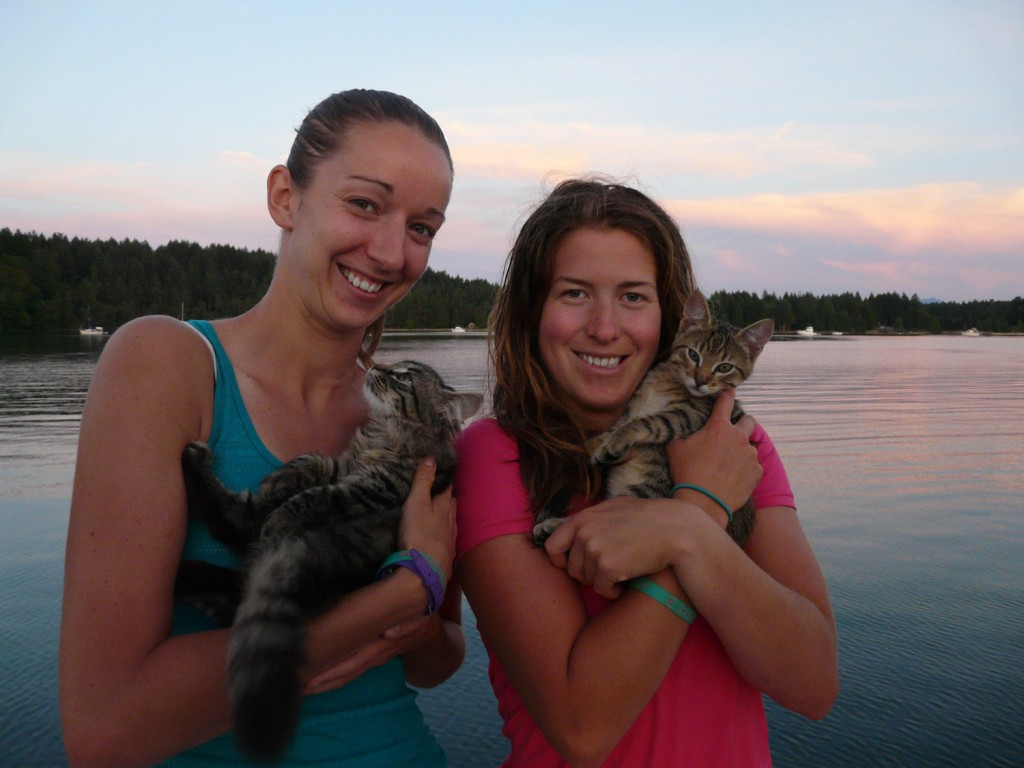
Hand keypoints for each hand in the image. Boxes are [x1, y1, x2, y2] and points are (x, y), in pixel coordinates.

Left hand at [303, 616, 432, 693]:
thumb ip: (409, 624)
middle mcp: (379, 653)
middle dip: (326, 680)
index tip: (314, 679)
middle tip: (303, 687)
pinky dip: (338, 676)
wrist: (431, 626)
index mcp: (386, 643)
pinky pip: (355, 668)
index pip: (357, 660)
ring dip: (330, 681)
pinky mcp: (375, 655)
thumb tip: (390, 632)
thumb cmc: (419, 610)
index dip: (336, 671)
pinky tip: (321, 681)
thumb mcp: (420, 614)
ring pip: (351, 672)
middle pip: (350, 670)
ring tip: (307, 688)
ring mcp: (377, 656)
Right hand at [398, 458, 456, 579]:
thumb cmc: (419, 534)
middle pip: (452, 505)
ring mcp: (451, 539)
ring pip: (452, 522)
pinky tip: (441, 537)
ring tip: (442, 512)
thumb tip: (432, 457)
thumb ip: (423, 481)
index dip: (446, 479)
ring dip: (448, 516)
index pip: (448, 488)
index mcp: (445, 506)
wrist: (424, 571)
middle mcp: (452, 521)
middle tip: (443, 491)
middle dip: (448, 497)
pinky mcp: (447, 555)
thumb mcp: (416, 503)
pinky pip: (448, 539)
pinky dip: (444, 534)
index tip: (445, 471)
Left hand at [543, 497, 685, 598]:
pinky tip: (627, 581)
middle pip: (571, 568)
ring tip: (623, 571)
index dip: (562, 560)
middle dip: (588, 574)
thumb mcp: (616, 508)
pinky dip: (613, 591)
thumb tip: (573, 530)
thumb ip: (592, 519)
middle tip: (610, 569)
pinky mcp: (607, 566)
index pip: (552, 545)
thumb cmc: (651, 520)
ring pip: (586, 580)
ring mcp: (595, 548)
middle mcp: (584, 531)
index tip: (576, 566)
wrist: (678, 531)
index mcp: (583, 517)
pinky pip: (601, 590)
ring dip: (603, 581)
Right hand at [666, 389, 761, 512]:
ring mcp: (750, 455)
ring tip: (727, 466)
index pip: (726, 401)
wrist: (704, 502)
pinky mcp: (757, 472)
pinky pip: (753, 466)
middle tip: (732, 435)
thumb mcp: (675, 448)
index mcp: (719, 427)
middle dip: (743, 424)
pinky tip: (733, 478)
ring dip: (741, 452)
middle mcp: (738, 437)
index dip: (727, 393)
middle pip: (749, 421)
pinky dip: (745, 470)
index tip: (729, 390)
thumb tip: (675, 423)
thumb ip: (680, 432)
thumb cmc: (688, 472)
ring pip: (749, 447)